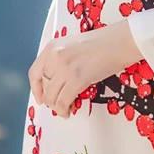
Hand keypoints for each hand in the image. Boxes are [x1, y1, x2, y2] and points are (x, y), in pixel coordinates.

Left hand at [28, 20, 143, 118]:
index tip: (40, 97)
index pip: (34, 72)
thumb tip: (55, 81)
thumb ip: (60, 60)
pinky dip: (64, 110)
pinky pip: (63, 102)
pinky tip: (69, 110)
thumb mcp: (73, 46)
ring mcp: (65, 67)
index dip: (36, 88)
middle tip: (58, 104)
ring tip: (64, 109)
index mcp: (53, 46)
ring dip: (57, 107)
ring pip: (51, 97)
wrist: (118, 42)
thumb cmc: (102, 43)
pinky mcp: (77, 79)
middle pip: (44, 87)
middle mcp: (55, 56)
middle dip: (50, 99)